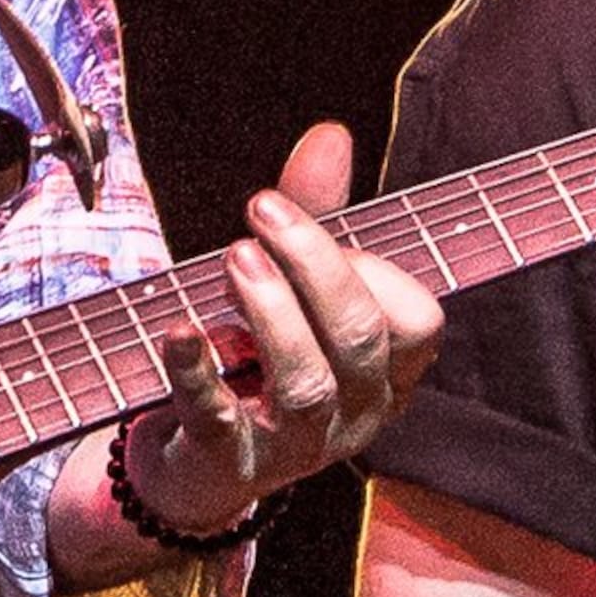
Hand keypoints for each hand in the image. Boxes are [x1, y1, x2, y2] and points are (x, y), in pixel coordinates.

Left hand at [117, 122, 444, 538]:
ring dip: (271, 311)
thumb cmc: (259, 355)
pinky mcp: (230, 462)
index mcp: (387, 369)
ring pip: (307, 384)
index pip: (416, 320)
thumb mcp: (291, 284)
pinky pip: (219, 419)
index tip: (314, 227)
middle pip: (361, 338)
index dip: (373, 268)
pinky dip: (197, 370)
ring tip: (235, 258)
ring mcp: (297, 446)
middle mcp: (355, 412)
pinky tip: (179, 328)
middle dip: (316, 266)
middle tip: (262, 213)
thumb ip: (316, 212)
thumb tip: (330, 133)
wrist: (195, 461)